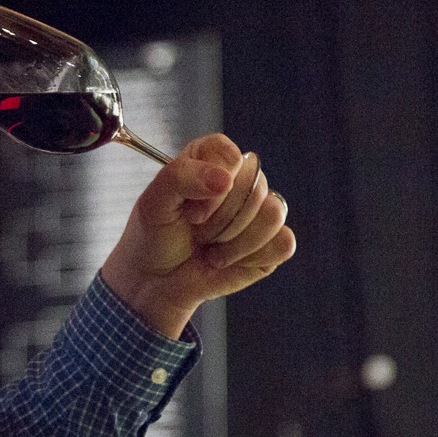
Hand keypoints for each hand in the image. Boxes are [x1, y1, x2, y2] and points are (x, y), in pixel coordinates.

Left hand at [99, 133, 294, 338]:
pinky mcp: (272, 241)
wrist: (157, 280)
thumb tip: (224, 179)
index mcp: (211, 157)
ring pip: (273, 214)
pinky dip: (252, 258)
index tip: (190, 210)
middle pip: (255, 185)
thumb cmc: (154, 235)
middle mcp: (240, 178)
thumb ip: (181, 177)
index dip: (213, 184)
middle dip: (220, 219)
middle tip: (197, 231)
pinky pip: (283, 243)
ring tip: (211, 247)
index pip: (231, 156)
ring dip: (235, 241)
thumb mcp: (154, 202)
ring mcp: (260, 210)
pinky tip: (229, 259)